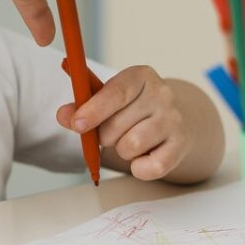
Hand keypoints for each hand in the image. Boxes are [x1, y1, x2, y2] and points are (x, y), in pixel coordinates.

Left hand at [55, 66, 186, 180]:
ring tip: (129, 141)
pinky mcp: (181, 144)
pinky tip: (142, 157)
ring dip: (122, 150)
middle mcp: (161, 94)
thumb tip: (63, 115)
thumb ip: (82, 107)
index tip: (77, 124)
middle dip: (105, 136)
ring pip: (132, 145)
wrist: (171, 123)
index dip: (93, 110)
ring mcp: (174, 119)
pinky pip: (152, 167)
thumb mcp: (107, 101)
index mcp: (140, 76)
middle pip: (117, 124)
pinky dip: (139, 168)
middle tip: (111, 133)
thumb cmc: (132, 110)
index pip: (116, 92)